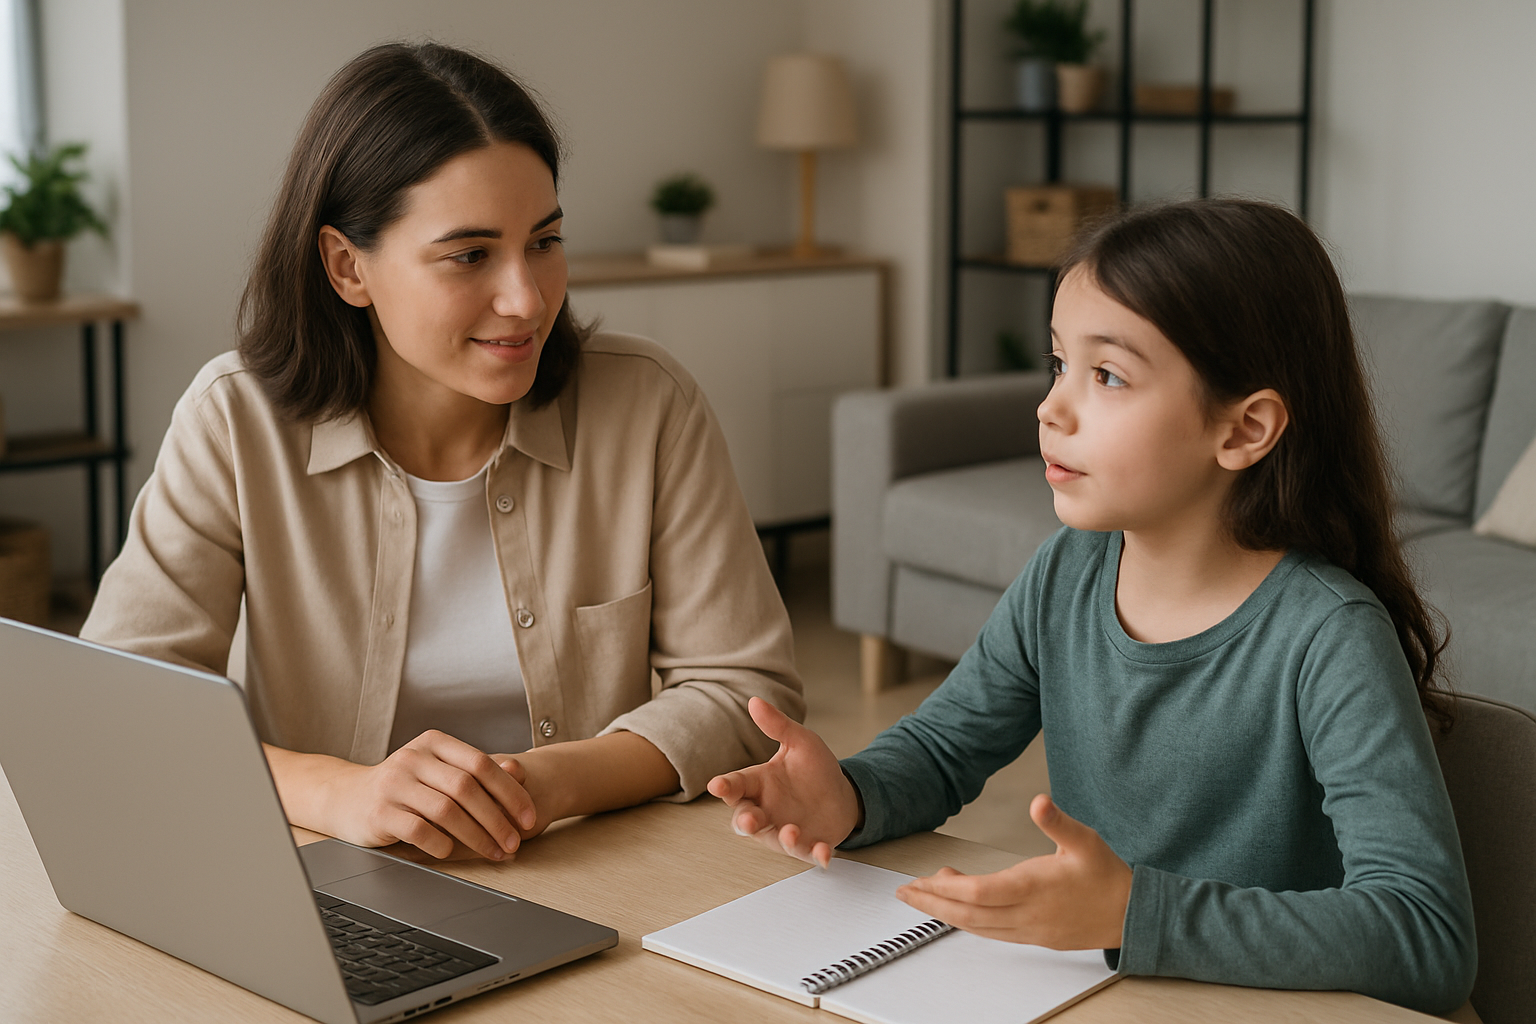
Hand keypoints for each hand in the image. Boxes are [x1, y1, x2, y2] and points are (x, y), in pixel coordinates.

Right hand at [320, 730, 537, 861]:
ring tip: (494, 852)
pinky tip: (451, 852)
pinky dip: (440, 843)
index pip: (481, 764)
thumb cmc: (404, 786)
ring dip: (476, 836)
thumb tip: (520, 771)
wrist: (346, 797)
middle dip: (497, 819)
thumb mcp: (440, 771)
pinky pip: (418, 830)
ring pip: (446, 810)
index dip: (510, 792)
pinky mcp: (379, 811)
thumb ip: (477, 771)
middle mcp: (413, 757)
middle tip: (515, 842)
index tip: (529, 817)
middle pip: (467, 788)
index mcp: (434, 742)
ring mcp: (394, 783)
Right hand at [706, 697, 860, 867]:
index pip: (736, 785)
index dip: (725, 786)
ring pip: (773, 839)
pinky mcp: (808, 845)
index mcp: (760, 784)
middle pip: (744, 820)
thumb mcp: (800, 742)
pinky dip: (815, 854)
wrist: (842, 795)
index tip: (716, 785)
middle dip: (745, 822)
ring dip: (781, 839)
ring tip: (791, 831)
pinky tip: (824, 852)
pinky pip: (808, 853)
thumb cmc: (814, 770)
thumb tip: (755, 701)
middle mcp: (766, 810)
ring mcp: (784, 830)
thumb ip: (778, 726)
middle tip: (750, 821)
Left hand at [895, 794, 1130, 949]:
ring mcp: (1029, 929)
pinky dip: (969, 922)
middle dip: (933, 903)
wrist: (1132, 913)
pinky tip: (958, 911)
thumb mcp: (1085, 840)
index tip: (921, 880)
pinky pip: (992, 933)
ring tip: (923, 896)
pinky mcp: (1034, 937)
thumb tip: (1039, 801)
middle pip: (970, 914)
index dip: (947, 889)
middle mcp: (1027, 914)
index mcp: (1034, 887)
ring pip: (978, 927)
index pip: (981, 893)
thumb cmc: (1106, 874)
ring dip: (947, 913)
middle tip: (904, 892)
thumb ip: (1058, 822)